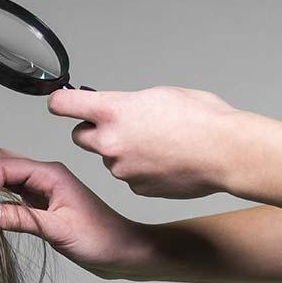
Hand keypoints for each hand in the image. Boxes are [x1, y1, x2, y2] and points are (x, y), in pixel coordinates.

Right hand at [0, 147, 154, 279]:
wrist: (124, 251)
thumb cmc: (100, 240)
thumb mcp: (57, 231)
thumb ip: (21, 219)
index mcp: (51, 174)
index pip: (3, 163)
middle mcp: (45, 175)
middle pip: (0, 162)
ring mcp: (42, 188)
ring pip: (4, 177)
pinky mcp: (41, 203)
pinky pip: (11, 193)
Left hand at [48, 85, 238, 197]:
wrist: (223, 153)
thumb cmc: (201, 119)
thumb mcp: (159, 95)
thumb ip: (129, 103)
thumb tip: (119, 109)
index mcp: (114, 111)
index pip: (65, 105)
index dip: (60, 102)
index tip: (59, 102)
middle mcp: (109, 142)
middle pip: (79, 137)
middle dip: (92, 131)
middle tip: (114, 126)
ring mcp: (119, 168)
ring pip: (107, 158)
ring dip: (121, 151)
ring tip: (155, 144)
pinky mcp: (133, 187)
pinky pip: (127, 176)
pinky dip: (139, 170)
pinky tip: (162, 162)